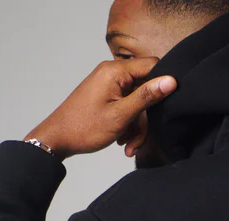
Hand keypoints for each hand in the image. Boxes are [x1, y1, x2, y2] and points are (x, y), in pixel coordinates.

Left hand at [23, 58, 176, 159]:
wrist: (57, 139)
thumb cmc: (84, 127)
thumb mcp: (120, 115)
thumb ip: (147, 97)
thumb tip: (171, 81)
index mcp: (115, 71)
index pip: (152, 65)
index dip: (163, 83)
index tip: (169, 105)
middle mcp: (112, 73)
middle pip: (145, 90)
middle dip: (145, 119)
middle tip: (138, 141)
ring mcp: (109, 85)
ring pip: (137, 104)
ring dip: (136, 128)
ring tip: (128, 147)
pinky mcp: (107, 96)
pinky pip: (126, 107)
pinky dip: (127, 125)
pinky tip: (122, 141)